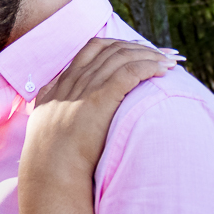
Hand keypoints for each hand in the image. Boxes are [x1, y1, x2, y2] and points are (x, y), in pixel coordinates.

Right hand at [21, 38, 177, 182]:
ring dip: (150, 55)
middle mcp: (76, 79)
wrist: (52, 168)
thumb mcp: (43, 116)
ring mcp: (87, 87)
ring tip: (170, 61)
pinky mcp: (100, 97)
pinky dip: (149, 66)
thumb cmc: (50, 152)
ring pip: (123, 56)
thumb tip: (48, 90)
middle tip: (163, 53)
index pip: (94, 48)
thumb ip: (48, 99)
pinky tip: (164, 70)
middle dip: (141, 47)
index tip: (139, 50)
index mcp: (63, 82)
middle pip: (113, 48)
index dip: (119, 45)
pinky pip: (130, 71)